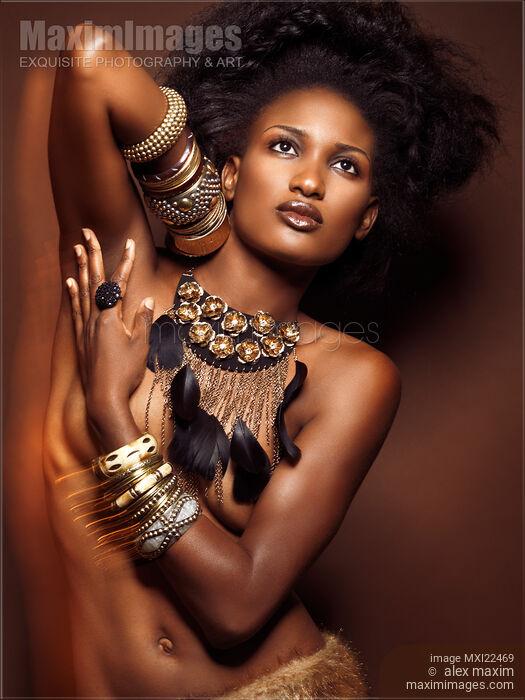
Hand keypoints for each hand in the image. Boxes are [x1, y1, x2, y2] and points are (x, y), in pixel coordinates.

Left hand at [66, 228, 154, 421]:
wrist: (104, 397)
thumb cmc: (125, 373)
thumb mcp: (140, 346)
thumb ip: (143, 321)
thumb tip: (147, 301)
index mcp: (111, 318)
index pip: (119, 283)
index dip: (125, 262)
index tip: (130, 244)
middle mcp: (94, 318)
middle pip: (95, 280)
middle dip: (93, 254)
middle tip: (88, 233)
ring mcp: (85, 327)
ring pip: (82, 291)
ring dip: (81, 268)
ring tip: (78, 249)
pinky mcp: (80, 338)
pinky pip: (74, 309)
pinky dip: (72, 294)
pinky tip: (70, 282)